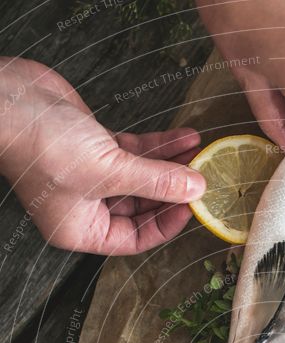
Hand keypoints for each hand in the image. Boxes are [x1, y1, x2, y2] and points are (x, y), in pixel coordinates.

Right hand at [0, 58, 205, 253]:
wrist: (9, 99)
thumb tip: (196, 189)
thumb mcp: (109, 171)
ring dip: (171, 165)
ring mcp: (92, 176)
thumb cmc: (41, 146)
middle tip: (202, 179)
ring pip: (142, 177)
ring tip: (199, 152)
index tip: (192, 207)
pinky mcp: (96, 147)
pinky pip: (135, 153)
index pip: (135, 239)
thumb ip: (156, 181)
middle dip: (173, 191)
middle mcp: (87, 207)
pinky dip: (158, 146)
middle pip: (142, 208)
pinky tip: (184, 137)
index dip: (166, 225)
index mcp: (82, 230)